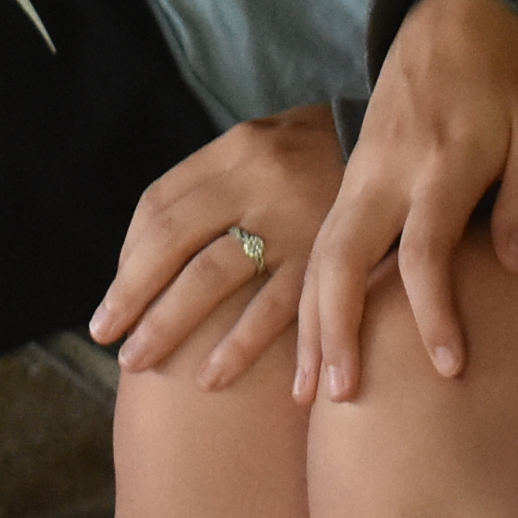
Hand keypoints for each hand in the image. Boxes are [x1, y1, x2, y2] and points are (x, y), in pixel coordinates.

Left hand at [90, 107, 347, 385]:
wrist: (411, 140)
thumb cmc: (322, 157)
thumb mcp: (266, 148)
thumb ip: (214, 187)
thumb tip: (147, 253)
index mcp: (236, 149)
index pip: (159, 204)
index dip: (130, 257)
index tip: (112, 301)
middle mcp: (258, 178)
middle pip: (173, 240)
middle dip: (132, 294)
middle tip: (107, 339)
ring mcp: (294, 218)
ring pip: (212, 275)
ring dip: (169, 324)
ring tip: (139, 363)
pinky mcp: (329, 257)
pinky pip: (275, 307)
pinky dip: (240, 344)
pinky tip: (212, 377)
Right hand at [297, 0, 517, 400]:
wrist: (458, 9)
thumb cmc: (509, 74)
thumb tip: (516, 268)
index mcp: (442, 160)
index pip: (425, 250)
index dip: (434, 311)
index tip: (447, 368)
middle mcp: (388, 170)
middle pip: (343, 256)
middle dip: (335, 328)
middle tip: (338, 395)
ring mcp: (362, 169)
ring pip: (318, 253)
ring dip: (310, 322)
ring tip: (308, 391)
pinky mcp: (352, 172)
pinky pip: (319, 241)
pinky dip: (308, 294)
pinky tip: (307, 341)